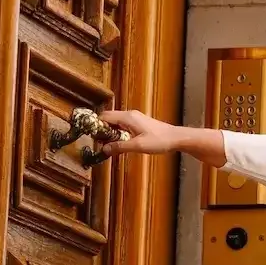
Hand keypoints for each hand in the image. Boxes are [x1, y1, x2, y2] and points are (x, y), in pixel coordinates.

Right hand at [99, 110, 227, 167]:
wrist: (177, 138)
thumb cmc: (160, 141)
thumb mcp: (137, 146)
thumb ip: (119, 147)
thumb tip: (103, 149)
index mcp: (128, 117)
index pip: (104, 117)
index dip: (95, 125)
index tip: (88, 135)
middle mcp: (130, 115)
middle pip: (108, 119)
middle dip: (101, 129)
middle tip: (96, 142)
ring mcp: (135, 118)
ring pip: (115, 122)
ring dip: (109, 132)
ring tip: (105, 144)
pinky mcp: (139, 123)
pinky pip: (122, 125)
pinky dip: (117, 132)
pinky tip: (118, 143)